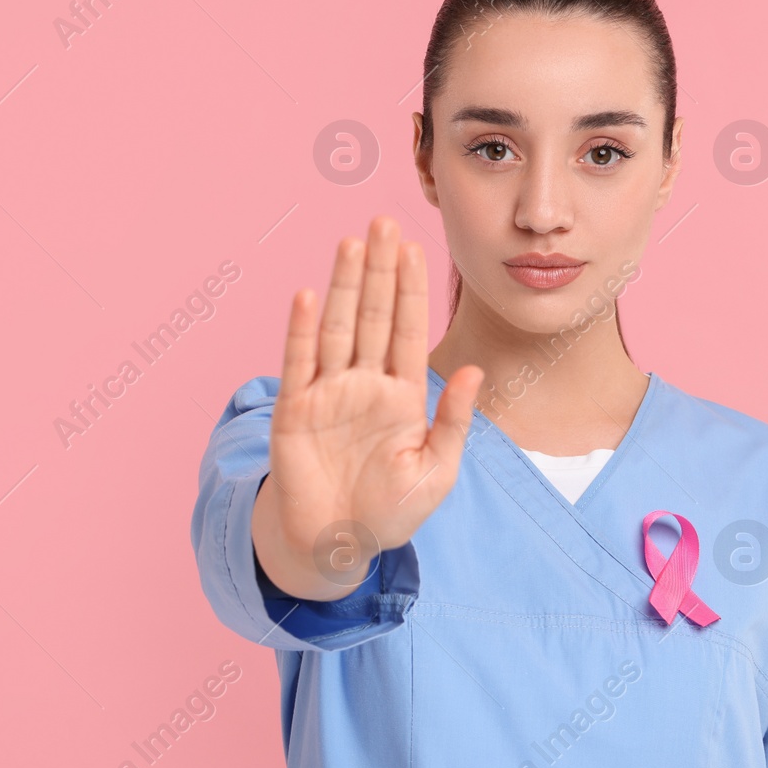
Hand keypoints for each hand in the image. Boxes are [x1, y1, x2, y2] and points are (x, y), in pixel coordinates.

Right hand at [252, 215, 482, 600]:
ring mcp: (327, 393)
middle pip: (372, 315)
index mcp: (400, 393)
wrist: (337, 546)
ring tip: (352, 243)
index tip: (418, 247)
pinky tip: (309, 295)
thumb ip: (452, 420)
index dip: (411, 288)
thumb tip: (473, 370)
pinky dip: (302, 330)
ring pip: (337, 328)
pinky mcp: (294, 411)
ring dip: (343, 286)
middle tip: (384, 222)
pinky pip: (299, 364)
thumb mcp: (436, 471)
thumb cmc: (389, 510)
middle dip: (379, 270)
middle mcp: (363, 383)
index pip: (406, 328)